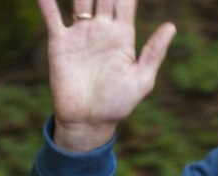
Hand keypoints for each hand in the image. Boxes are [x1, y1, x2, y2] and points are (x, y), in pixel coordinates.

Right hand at [36, 0, 176, 151]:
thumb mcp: (141, 80)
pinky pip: (53, 17)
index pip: (125, 1)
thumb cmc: (118, 104)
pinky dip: (47, 2)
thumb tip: (171, 26)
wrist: (87, 121)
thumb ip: (154, 52)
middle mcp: (101, 29)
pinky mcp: (60, 43)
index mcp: (123, 35)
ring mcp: (80, 34)